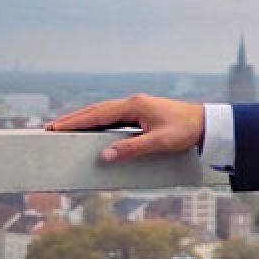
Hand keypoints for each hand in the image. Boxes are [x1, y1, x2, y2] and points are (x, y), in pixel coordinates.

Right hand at [46, 95, 203, 161]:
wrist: (207, 124)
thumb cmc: (186, 130)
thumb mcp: (159, 142)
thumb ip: (131, 148)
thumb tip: (104, 155)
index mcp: (134, 105)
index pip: (98, 113)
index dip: (76, 121)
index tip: (55, 126)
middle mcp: (134, 103)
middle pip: (97, 110)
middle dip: (74, 119)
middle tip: (51, 127)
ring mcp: (138, 107)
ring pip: (104, 112)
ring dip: (85, 119)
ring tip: (65, 128)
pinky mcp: (143, 113)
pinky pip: (114, 117)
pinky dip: (99, 122)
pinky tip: (92, 128)